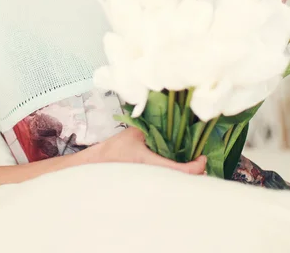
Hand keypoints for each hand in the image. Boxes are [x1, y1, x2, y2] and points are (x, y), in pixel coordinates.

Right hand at [92, 127, 206, 174]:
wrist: (100, 163)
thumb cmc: (116, 149)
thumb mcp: (135, 133)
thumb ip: (152, 127)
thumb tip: (168, 119)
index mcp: (153, 165)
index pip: (183, 171)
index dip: (197, 166)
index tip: (202, 157)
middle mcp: (155, 177)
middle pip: (184, 181)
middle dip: (196, 173)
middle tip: (200, 161)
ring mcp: (152, 182)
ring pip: (176, 182)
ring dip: (186, 174)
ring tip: (191, 161)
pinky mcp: (149, 183)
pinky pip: (168, 180)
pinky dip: (176, 174)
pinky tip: (177, 165)